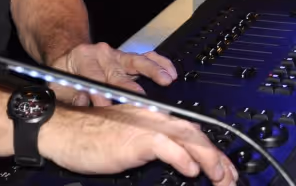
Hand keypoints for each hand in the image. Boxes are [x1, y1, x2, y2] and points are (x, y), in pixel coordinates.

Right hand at [39, 104, 238, 185]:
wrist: (64, 130)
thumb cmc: (89, 138)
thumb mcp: (128, 144)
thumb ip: (152, 147)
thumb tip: (175, 161)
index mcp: (153, 118)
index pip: (190, 132)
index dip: (211, 151)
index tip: (223, 169)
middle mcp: (153, 118)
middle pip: (195, 134)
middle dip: (217, 157)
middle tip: (230, 178)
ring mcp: (145, 126)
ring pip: (187, 138)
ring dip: (208, 159)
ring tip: (221, 177)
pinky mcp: (135, 138)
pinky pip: (165, 146)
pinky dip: (182, 158)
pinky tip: (191, 170)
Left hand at [50, 42, 176, 105]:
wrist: (69, 57)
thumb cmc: (65, 74)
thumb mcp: (59, 86)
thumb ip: (70, 97)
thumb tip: (84, 102)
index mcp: (83, 57)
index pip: (94, 78)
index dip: (100, 96)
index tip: (107, 108)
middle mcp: (102, 54)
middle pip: (118, 72)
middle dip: (129, 87)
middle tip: (140, 97)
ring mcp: (116, 55)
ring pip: (137, 61)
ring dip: (153, 71)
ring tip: (166, 79)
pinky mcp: (127, 58)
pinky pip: (146, 57)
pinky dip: (160, 63)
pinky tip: (170, 71)